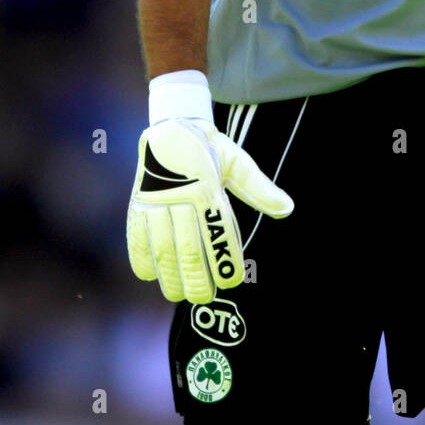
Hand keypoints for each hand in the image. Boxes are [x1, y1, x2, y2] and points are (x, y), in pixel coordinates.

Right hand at [127, 116, 293, 302]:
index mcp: (207, 188)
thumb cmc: (211, 150)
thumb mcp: (237, 163)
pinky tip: (151, 275)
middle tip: (204, 298)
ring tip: (179, 295)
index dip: (225, 260)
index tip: (232, 281)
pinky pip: (136, 236)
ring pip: (162, 247)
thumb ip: (259, 189)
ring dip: (169, 276)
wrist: (171, 127)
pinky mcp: (137, 204)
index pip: (218, 233)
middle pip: (188, 248)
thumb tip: (287, 209)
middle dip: (196, 278)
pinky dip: (141, 258)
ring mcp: (155, 201)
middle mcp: (179, 197)